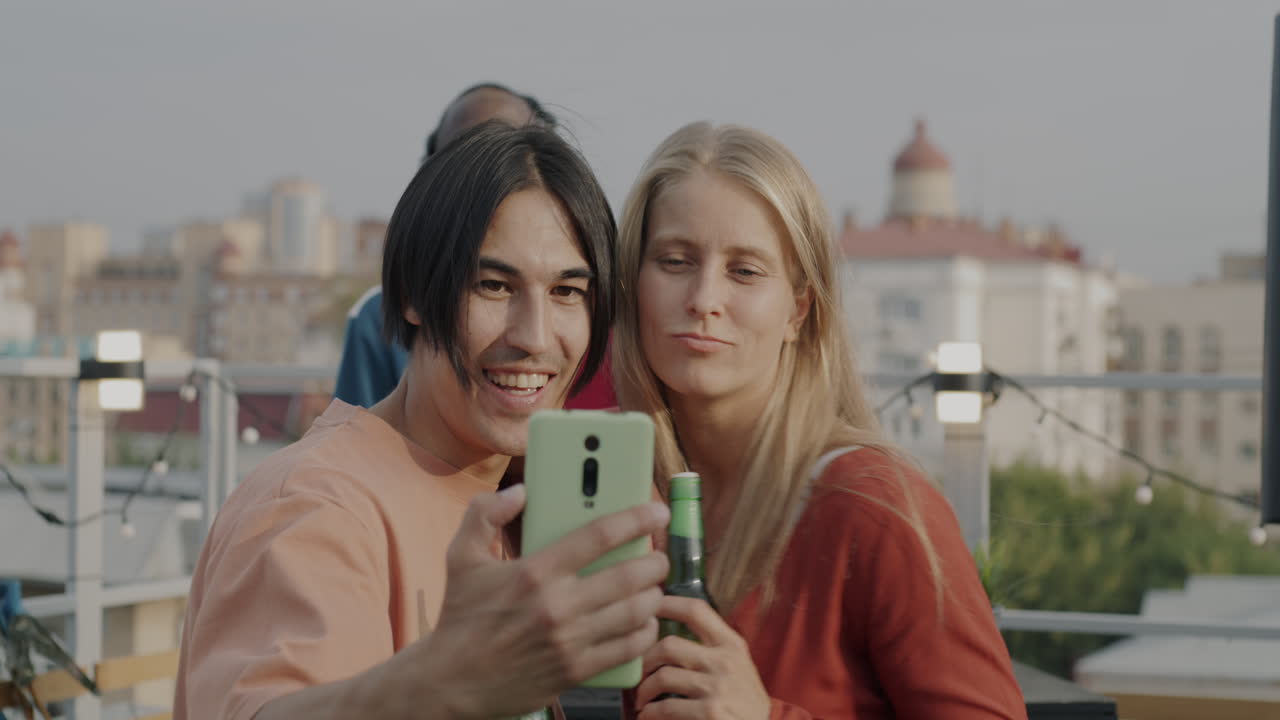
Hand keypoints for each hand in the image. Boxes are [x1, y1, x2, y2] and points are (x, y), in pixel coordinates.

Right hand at [413, 484, 670, 718]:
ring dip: (654, 594)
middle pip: (629, 574)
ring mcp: (569, 641)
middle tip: (658, 554)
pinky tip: (644, 621)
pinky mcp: (576, 671)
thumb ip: (484, 513)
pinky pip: (628, 648)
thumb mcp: (460, 557)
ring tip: (652, 586)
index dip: (636, 519)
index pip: (599, 535)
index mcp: (534, 572)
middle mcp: (557, 605)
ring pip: (635, 611)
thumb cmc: (461, 618)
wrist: (452, 683)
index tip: (656, 511)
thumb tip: (520, 490)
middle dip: (655, 560)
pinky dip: (645, 632)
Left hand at [634, 597, 769, 719]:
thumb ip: (712, 649)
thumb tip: (668, 639)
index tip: (650, 608)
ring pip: (663, 677)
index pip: (696, 611)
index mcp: (731, 645)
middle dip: (646, 660)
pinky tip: (649, 716)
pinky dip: (650, 713)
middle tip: (640, 672)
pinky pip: (666, 708)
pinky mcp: (709, 713)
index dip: (668, 604)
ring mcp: (717, 688)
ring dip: (644, 690)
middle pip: (669, 645)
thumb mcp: (738, 665)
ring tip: (642, 698)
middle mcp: (724, 662)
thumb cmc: (745, 700)